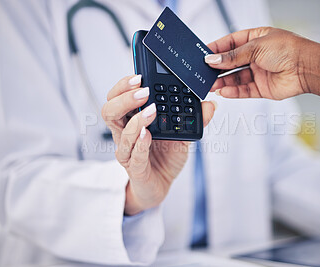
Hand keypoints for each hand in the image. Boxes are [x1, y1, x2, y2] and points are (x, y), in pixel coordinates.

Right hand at [102, 75, 215, 214]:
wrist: (162, 184)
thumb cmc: (165, 156)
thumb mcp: (182, 134)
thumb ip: (194, 119)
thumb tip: (210, 104)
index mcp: (132, 119)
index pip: (118, 96)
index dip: (125, 84)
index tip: (140, 75)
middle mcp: (125, 132)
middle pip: (109, 109)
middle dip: (124, 96)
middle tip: (143, 90)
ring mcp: (128, 151)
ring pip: (119, 131)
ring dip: (136, 118)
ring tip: (152, 109)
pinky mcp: (134, 168)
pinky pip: (134, 154)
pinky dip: (140, 143)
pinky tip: (148, 134)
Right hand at [206, 27, 311, 99]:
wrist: (306, 68)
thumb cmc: (288, 50)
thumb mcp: (255, 47)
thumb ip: (232, 56)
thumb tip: (213, 59)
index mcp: (256, 39)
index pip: (231, 43)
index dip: (217, 48)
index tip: (203, 54)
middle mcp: (256, 56)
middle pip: (231, 62)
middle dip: (218, 67)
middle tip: (204, 72)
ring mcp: (259, 72)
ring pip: (236, 77)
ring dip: (223, 81)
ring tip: (211, 84)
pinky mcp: (262, 87)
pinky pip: (244, 90)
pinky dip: (233, 91)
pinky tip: (224, 91)